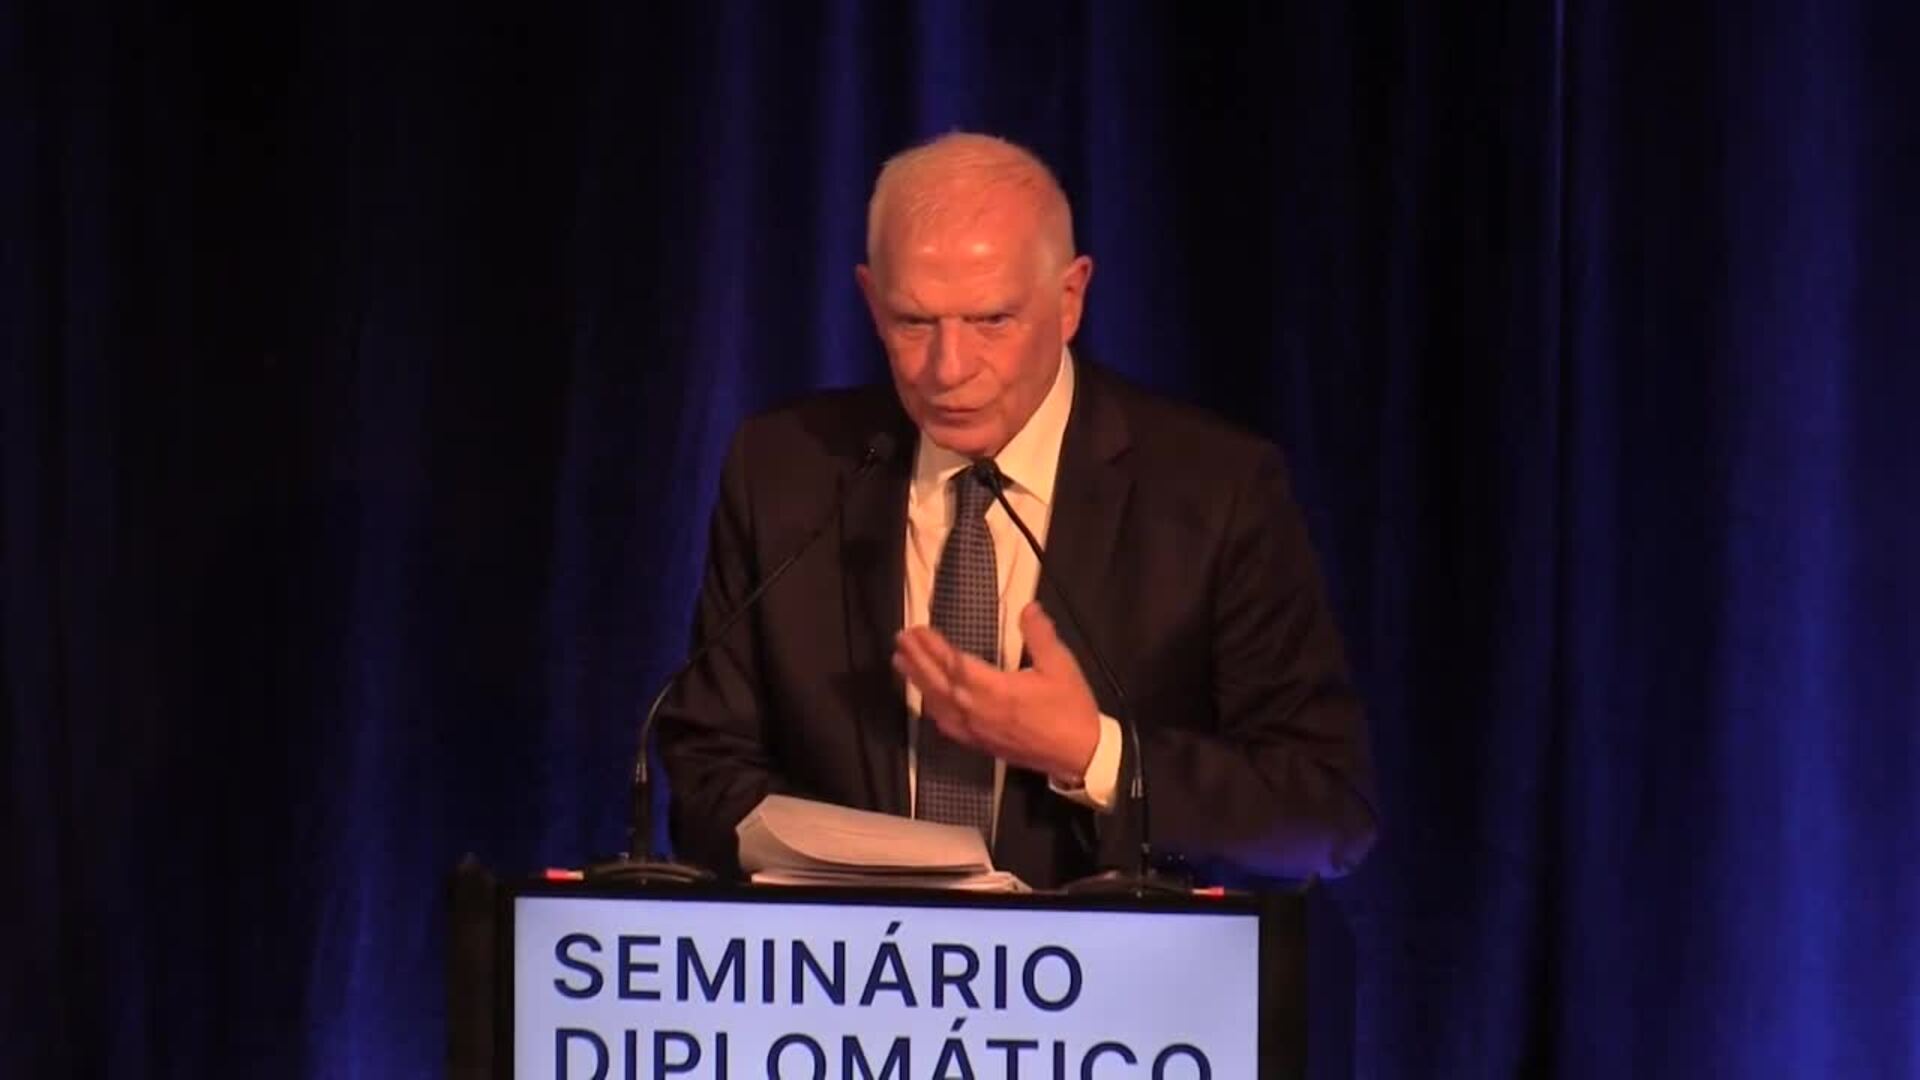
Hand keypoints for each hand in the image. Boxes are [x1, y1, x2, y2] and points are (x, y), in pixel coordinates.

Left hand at [892, 602, 1100, 779]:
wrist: (1080, 754)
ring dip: (918, 682)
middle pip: (939, 683)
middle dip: (918, 660)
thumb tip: (1028, 607)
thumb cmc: (1070, 707)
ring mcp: (976, 730)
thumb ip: (1040, 634)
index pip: (955, 664)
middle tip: (900, 639)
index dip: (934, 646)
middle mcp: (978, 711)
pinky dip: (932, 708)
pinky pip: (947, 725)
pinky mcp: (980, 743)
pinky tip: (926, 700)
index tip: (918, 629)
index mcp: (996, 690)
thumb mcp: (1061, 665)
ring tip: (901, 662)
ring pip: (938, 704)